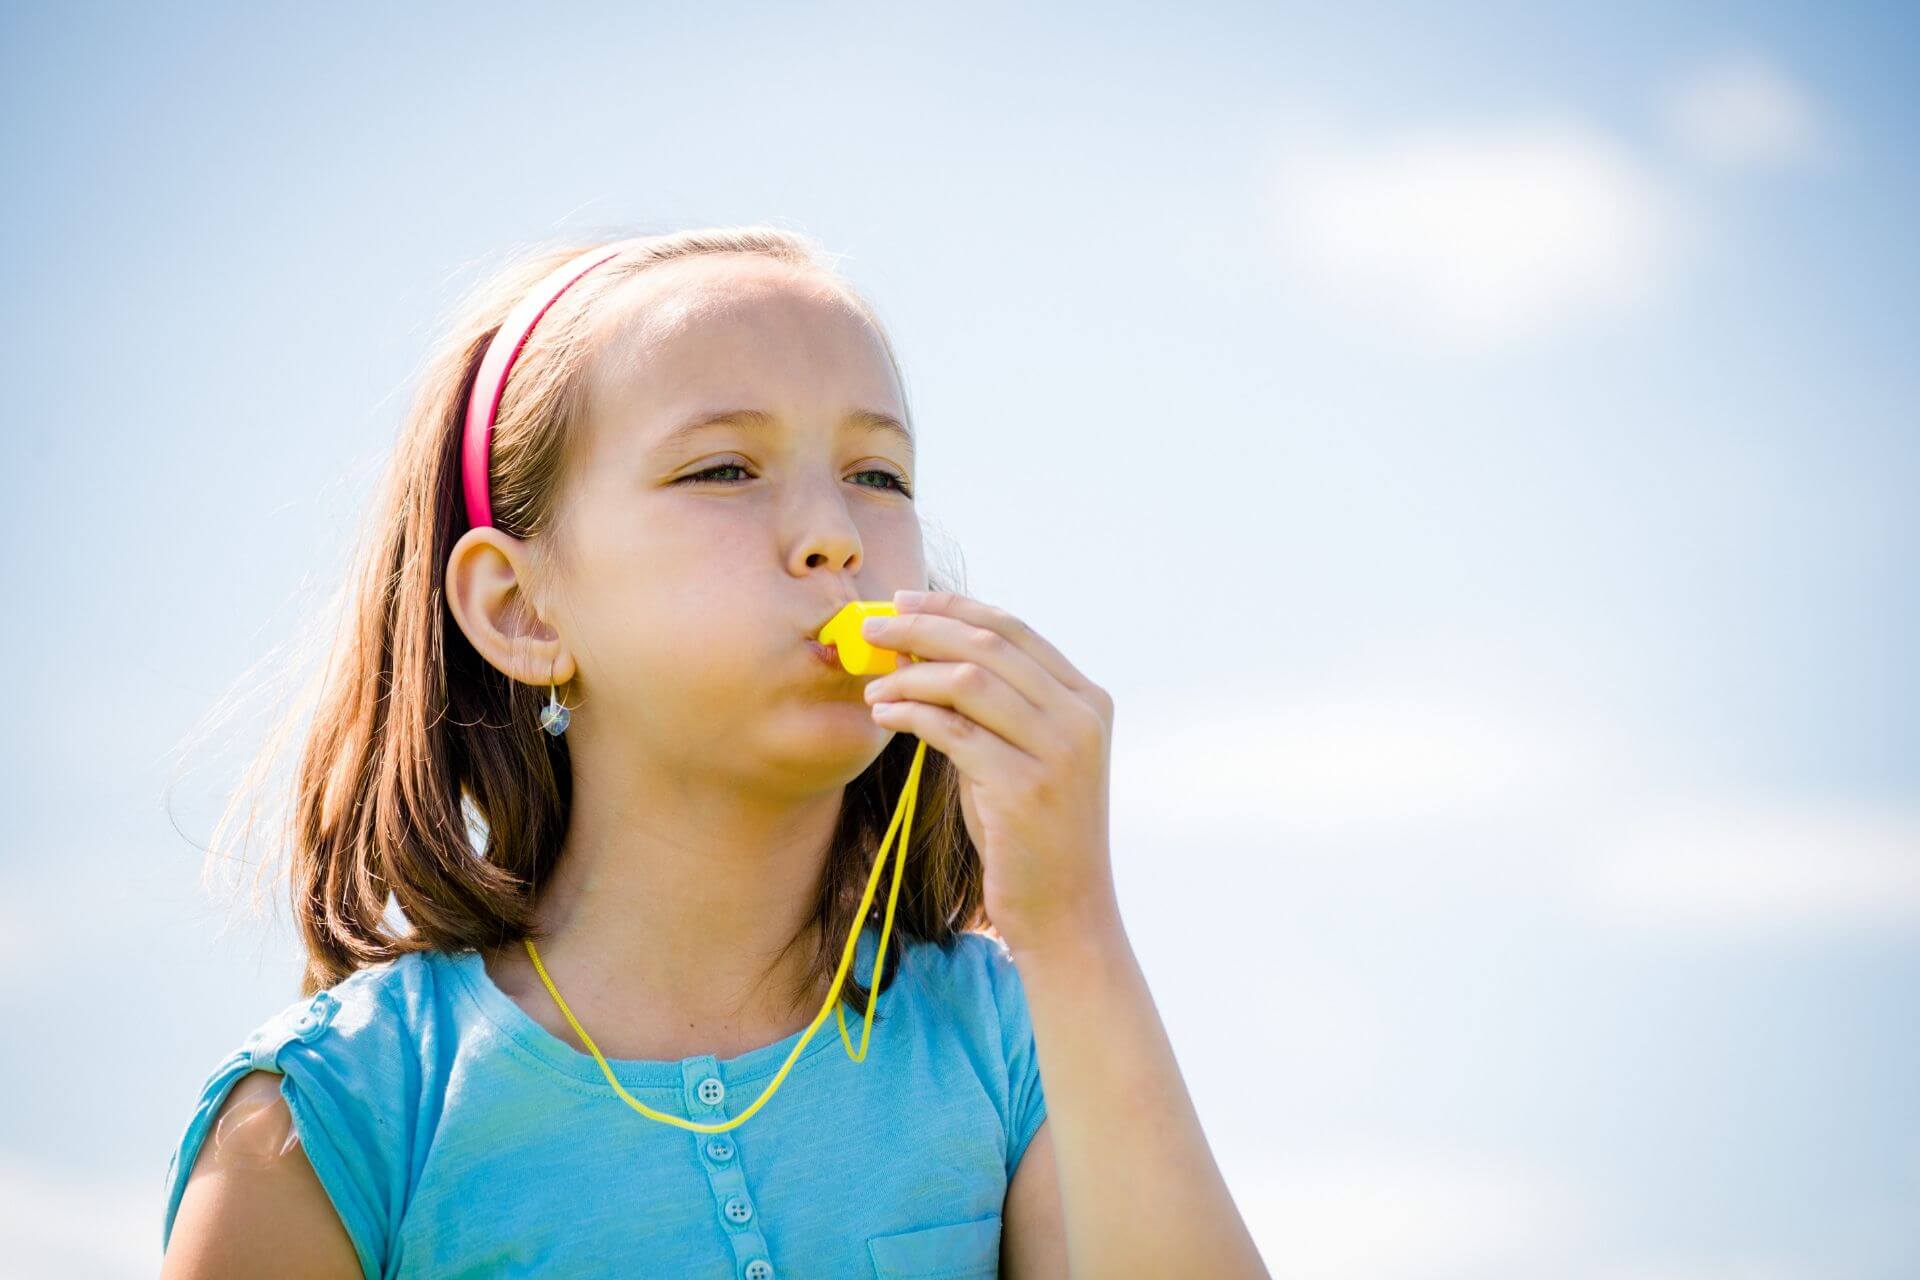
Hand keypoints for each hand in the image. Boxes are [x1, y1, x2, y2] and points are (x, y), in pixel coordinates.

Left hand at [860, 589, 1117, 951]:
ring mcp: (1058, 751)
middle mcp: (1080, 716)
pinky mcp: (1025, 787)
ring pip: (968, 681)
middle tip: (869, 626)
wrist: (1066, 913)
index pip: (1013, 629)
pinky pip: (953, 731)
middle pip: (988, 644)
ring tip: (871, 682)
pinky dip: (910, 713)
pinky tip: (883, 714)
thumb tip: (920, 653)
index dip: (953, 607)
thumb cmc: (1030, 834)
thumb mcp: (1021, 756)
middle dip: (921, 628)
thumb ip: (991, 707)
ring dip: (909, 674)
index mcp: (1087, 699)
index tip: (903, 601)